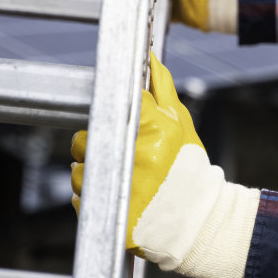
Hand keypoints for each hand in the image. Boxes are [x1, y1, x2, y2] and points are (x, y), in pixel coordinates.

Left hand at [71, 54, 259, 277]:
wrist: (199, 220)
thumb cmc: (189, 169)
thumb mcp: (181, 124)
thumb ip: (161, 90)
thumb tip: (148, 57)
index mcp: (154, 130)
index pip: (109, 105)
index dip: (105, 112)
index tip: (109, 118)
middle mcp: (136, 157)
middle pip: (84, 140)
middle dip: (92, 144)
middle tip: (112, 152)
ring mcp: (123, 187)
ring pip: (78, 171)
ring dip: (89, 172)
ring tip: (116, 177)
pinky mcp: (112, 213)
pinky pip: (81, 198)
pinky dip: (90, 197)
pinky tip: (115, 194)